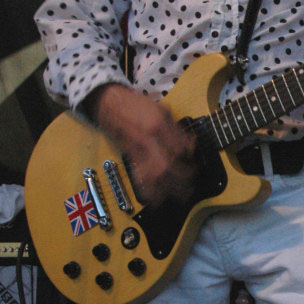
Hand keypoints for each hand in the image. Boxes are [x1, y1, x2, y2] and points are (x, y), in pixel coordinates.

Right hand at [88, 84, 195, 206]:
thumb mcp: (162, 109)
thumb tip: (190, 145)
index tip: (193, 163)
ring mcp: (138, 148)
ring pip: (155, 173)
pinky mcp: (130, 155)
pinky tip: (155, 200)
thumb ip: (177, 129)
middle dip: (182, 179)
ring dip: (168, 189)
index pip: (179, 147)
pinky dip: (149, 189)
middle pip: (168, 164)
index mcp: (159, 124)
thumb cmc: (136, 105)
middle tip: (190, 186)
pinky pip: (140, 175)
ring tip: (178, 197)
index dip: (189, 158)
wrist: (110, 103)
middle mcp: (148, 138)